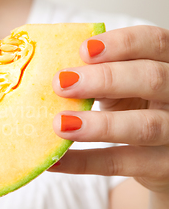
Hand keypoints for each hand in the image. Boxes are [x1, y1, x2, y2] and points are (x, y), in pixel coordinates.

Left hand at [49, 25, 168, 194]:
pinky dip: (85, 162)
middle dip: (105, 79)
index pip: (155, 42)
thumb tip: (51, 69)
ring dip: (98, 125)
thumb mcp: (125, 85)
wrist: (159, 159)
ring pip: (144, 126)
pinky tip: (54, 161)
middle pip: (152, 79)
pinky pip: (123, 163)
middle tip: (61, 83)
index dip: (122, 43)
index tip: (83, 49)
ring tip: (59, 124)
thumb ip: (100, 73)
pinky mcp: (165, 167)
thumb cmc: (136, 107)